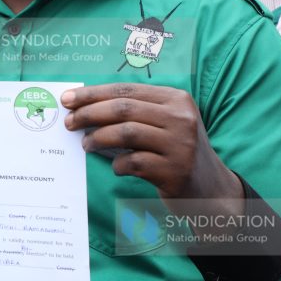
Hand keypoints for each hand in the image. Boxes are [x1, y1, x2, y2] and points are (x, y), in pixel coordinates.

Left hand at [61, 83, 243, 218]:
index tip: (67, 99)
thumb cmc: (176, 151)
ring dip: (98, 138)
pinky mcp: (176, 172)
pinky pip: (134, 163)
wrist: (212, 189)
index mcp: (176, 99)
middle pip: (123, 109)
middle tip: (69, 122)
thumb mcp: (165, 124)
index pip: (126, 90)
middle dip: (89, 113)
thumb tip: (84, 105)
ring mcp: (181, 145)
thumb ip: (135, 112)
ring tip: (85, 144)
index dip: (93, 93)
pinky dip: (117, 164)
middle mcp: (181, 119)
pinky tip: (115, 167)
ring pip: (126, 133)